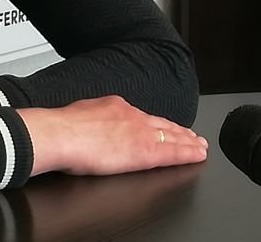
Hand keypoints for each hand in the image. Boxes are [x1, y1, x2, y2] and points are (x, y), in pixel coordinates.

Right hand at [20, 95, 208, 176]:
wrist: (60, 134)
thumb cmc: (61, 128)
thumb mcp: (79, 113)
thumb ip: (92, 119)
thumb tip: (90, 125)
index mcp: (115, 106)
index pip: (143, 117)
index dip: (158, 124)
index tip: (166, 128)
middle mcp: (131, 116)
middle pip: (161, 125)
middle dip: (179, 131)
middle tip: (194, 137)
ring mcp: (140, 132)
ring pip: (172, 136)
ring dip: (188, 142)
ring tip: (200, 146)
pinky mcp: (145, 151)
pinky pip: (173, 152)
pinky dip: (188, 153)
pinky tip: (197, 155)